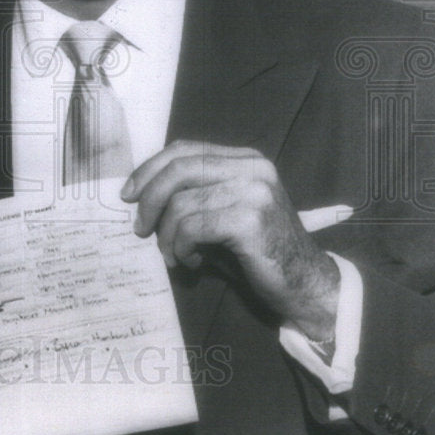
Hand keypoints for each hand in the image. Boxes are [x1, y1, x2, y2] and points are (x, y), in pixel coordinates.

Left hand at [122, 140, 339, 340]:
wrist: (305, 284)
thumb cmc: (257, 251)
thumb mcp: (223, 212)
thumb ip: (194, 194)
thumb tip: (140, 194)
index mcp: (245, 159)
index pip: (184, 150)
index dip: (150, 169)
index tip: (129, 194)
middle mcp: (252, 168)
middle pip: (178, 169)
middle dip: (149, 199)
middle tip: (139, 228)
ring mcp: (254, 191)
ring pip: (181, 203)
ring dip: (167, 235)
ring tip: (173, 255)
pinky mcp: (250, 220)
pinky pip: (192, 227)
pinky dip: (181, 247)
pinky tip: (191, 261)